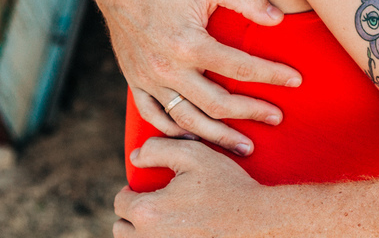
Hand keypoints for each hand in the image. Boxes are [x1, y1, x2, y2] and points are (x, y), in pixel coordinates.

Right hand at [91, 0, 301, 154]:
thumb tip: (277, 19)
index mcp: (189, 43)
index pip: (241, 67)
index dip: (272, 75)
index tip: (295, 80)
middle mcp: (168, 68)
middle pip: (217, 103)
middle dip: (251, 113)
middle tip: (277, 119)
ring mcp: (149, 79)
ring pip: (187, 120)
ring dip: (218, 136)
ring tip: (244, 146)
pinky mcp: (136, 82)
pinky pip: (155, 117)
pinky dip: (176, 132)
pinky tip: (197, 138)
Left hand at [114, 137, 263, 237]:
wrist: (258, 222)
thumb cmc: (227, 186)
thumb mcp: (195, 155)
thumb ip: (157, 149)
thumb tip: (134, 157)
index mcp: (148, 211)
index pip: (120, 204)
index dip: (129, 193)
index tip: (140, 191)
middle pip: (121, 231)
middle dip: (131, 217)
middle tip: (150, 208)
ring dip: (141, 234)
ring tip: (159, 223)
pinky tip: (174, 232)